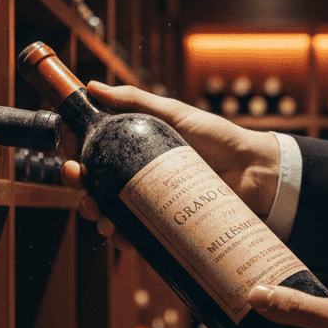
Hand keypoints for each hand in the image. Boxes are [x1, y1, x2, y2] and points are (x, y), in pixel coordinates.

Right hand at [60, 83, 281, 244]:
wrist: (255, 170)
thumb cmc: (218, 138)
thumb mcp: (175, 114)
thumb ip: (136, 101)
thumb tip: (93, 87)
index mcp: (136, 154)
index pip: (97, 162)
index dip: (79, 167)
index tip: (72, 166)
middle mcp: (141, 181)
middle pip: (100, 193)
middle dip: (83, 196)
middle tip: (83, 193)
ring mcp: (155, 205)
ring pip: (116, 218)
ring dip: (101, 221)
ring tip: (103, 221)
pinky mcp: (171, 227)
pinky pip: (143, 238)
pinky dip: (127, 241)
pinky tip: (122, 239)